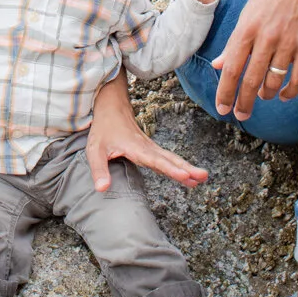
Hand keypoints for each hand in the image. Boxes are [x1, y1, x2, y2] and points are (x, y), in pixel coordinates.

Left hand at [85, 73, 206, 192]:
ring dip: (187, 167)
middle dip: (186, 168)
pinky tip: (189, 175)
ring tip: (202, 178)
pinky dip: (180, 166)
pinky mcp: (151, 149)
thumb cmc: (104, 129)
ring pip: (171, 158)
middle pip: (169, 159)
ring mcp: (150, 147)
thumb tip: (103, 189)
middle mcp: (146, 147)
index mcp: (134, 147)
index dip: (170, 169)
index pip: (155, 160)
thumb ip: (99, 170)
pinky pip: (168, 158)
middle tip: (202, 177)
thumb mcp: (94, 150)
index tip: (184, 175)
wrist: (111, 107)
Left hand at [211, 0, 297, 120]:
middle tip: (240, 115)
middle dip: (243, 102)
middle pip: (251, 80)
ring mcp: (289, 42)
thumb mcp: (247, 15)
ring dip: (266, 94)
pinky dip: (289, 92)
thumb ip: (234, 43)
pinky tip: (283, 95)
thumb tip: (218, 66)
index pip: (232, 67)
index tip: (222, 108)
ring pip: (274, 81)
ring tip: (263, 95)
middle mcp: (266, 37)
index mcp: (247, 28)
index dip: (225, 92)